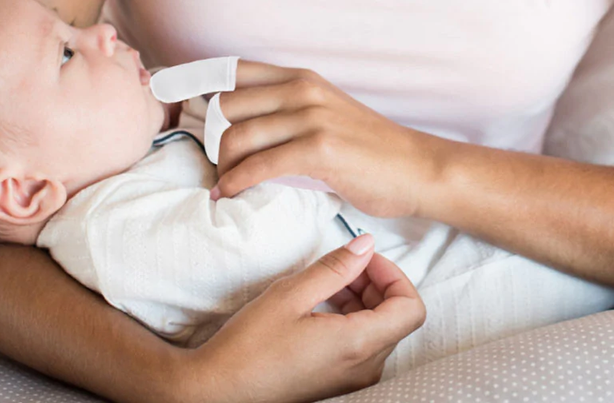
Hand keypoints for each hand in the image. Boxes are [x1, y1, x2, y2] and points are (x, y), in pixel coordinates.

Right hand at [189, 235, 425, 402]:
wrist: (222, 390)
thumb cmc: (251, 344)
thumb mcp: (291, 294)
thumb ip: (335, 268)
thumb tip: (366, 244)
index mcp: (358, 345)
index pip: (411, 307)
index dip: (393, 274)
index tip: (363, 257)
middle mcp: (365, 367)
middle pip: (397, 316)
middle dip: (376, 281)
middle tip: (342, 262)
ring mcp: (354, 377)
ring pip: (381, 328)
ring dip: (363, 296)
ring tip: (326, 280)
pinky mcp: (340, 379)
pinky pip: (363, 342)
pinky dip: (352, 314)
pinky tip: (321, 302)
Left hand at [213, 61, 445, 218]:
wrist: (416, 167)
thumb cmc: (368, 146)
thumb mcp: (324, 111)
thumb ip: (286, 109)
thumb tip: (238, 126)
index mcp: (299, 77)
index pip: (233, 70)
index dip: (196, 80)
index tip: (169, 94)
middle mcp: (301, 88)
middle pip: (227, 107)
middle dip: (214, 139)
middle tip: (219, 165)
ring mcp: (311, 116)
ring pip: (237, 137)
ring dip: (223, 167)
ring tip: (225, 184)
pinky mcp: (318, 149)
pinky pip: (259, 165)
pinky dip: (237, 182)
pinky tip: (230, 194)